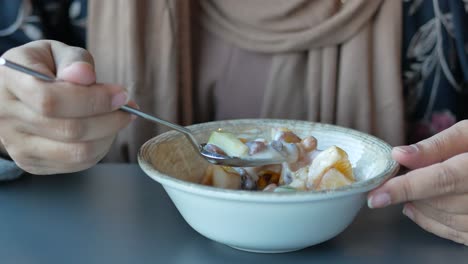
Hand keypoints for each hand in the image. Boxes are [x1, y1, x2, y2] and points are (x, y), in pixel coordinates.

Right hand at [0, 40, 133, 173]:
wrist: (17, 94)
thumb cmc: (42, 69)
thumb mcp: (55, 52)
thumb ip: (73, 60)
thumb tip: (84, 75)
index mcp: (8, 82)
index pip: (50, 100)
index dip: (92, 100)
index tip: (121, 94)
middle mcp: (6, 118)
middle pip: (68, 130)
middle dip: (109, 119)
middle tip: (128, 106)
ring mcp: (18, 145)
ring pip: (76, 152)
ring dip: (108, 135)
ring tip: (119, 118)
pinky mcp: (32, 163)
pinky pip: (77, 164)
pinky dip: (100, 148)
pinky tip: (104, 131)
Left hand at [367, 120, 467, 244]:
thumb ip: (436, 146)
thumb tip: (399, 155)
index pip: (442, 180)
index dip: (406, 188)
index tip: (377, 196)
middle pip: (440, 201)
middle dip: (411, 191)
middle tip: (397, 177)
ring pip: (445, 219)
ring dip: (418, 205)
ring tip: (408, 188)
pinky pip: (454, 233)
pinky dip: (428, 220)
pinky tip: (415, 206)